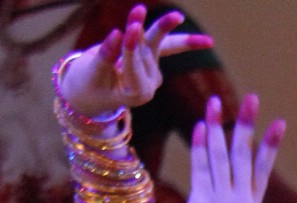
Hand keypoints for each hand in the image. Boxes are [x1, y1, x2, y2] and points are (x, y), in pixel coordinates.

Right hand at [56, 5, 211, 120]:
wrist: (90, 92)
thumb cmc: (87, 84)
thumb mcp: (92, 72)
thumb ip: (105, 57)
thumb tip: (116, 33)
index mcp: (136, 94)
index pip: (133, 64)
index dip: (130, 47)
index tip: (127, 29)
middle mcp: (149, 84)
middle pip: (148, 53)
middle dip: (145, 34)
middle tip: (152, 14)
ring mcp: (153, 71)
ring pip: (158, 43)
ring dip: (165, 27)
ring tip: (179, 16)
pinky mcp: (153, 58)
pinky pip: (169, 45)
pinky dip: (180, 39)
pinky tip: (209, 42)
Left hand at [177, 94, 284, 202]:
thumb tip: (228, 202)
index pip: (263, 171)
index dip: (271, 145)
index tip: (279, 122)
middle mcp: (240, 201)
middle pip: (244, 156)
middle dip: (247, 125)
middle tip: (252, 98)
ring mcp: (222, 200)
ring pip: (221, 156)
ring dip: (219, 126)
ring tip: (216, 102)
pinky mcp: (202, 201)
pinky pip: (201, 167)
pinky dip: (200, 145)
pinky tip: (202, 126)